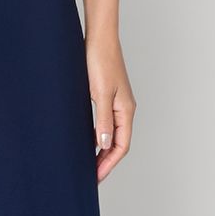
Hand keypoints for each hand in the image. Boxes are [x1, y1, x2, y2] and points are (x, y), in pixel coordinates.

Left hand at [85, 33, 134, 181]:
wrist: (99, 38)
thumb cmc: (100, 62)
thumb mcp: (100, 94)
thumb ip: (103, 121)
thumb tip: (103, 145)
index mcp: (126, 110)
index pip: (121, 145)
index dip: (109, 163)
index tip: (96, 176)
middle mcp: (124, 109)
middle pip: (118, 143)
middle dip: (106, 161)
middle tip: (92, 176)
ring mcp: (117, 103)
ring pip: (112, 134)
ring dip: (102, 150)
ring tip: (90, 163)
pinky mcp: (108, 96)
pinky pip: (106, 123)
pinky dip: (98, 135)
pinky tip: (88, 140)